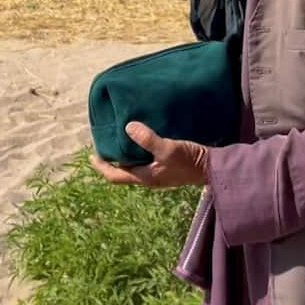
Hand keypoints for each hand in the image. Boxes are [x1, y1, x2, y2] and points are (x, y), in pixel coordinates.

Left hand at [90, 122, 209, 187]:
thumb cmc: (189, 161)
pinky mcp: (166, 167)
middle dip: (111, 159)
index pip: (115, 175)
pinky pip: (145, 160)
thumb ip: (148, 139)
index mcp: (144, 177)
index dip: (101, 166)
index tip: (92, 155)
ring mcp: (158, 173)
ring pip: (134, 165)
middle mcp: (148, 177)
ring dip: (125, 154)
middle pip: (122, 171)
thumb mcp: (167, 149)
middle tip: (105, 143)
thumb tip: (128, 127)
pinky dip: (138, 151)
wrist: (212, 168)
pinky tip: (142, 138)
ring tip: (120, 138)